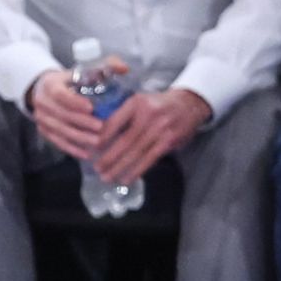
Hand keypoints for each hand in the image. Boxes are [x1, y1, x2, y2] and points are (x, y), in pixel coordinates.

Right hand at [28, 63, 112, 160]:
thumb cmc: (70, 80)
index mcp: (51, 84)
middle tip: (100, 127)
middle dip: (81, 123)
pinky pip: (57, 142)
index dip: (75, 102)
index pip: (60, 94)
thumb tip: (124, 68)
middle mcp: (42, 101)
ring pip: (59, 130)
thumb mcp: (84, 70)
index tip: (91, 108)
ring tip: (97, 142)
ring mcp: (41, 117)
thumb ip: (105, 66)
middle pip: (61, 114)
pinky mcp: (44, 130)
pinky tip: (86, 154)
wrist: (46, 89)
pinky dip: (72, 148)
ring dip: (78, 137)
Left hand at [93, 88, 211, 184]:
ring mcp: (160, 129)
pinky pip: (150, 158)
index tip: (92, 149)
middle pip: (125, 140)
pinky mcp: (169, 141)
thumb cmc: (158, 105)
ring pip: (136, 152)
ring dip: (120, 167)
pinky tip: (126, 178)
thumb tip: (100, 135)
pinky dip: (137, 170)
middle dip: (109, 157)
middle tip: (96, 168)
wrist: (189, 103)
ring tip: (107, 177)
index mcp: (136, 103)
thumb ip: (123, 116)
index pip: (115, 122)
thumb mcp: (139, 102)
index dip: (102, 137)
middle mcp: (148, 115)